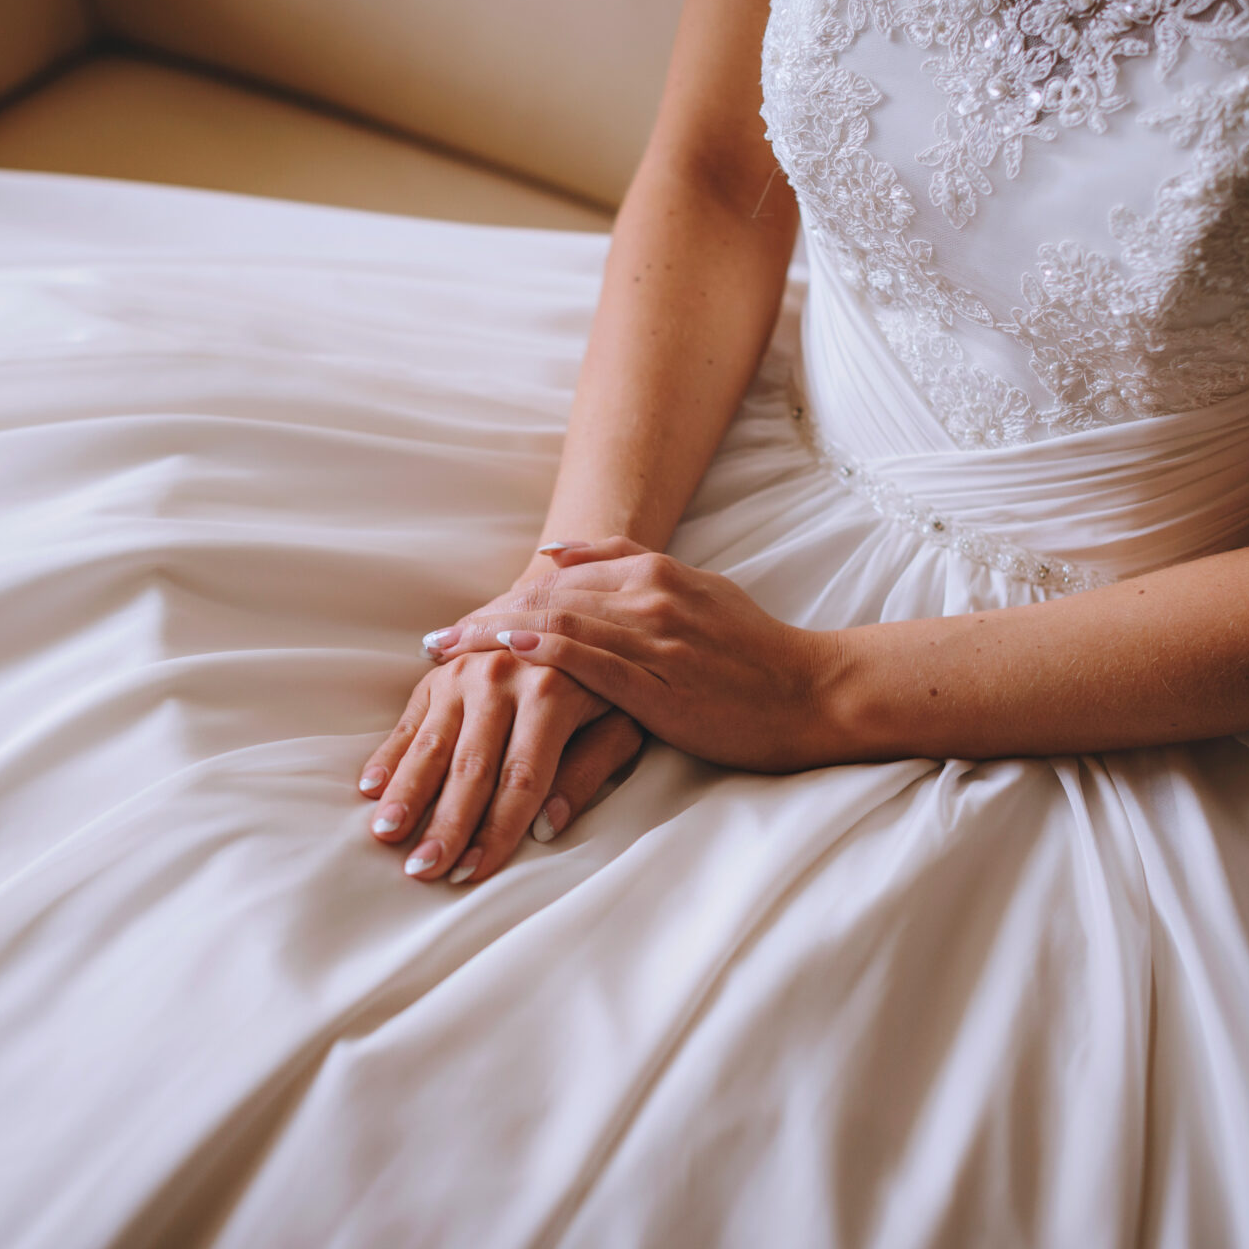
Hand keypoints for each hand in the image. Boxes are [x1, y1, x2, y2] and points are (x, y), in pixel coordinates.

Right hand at [360, 648, 642, 883]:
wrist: (571, 611)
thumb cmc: (603, 681)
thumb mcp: (621, 720)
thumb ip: (591, 769)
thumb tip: (549, 827)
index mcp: (553, 692)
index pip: (522, 777)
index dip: (498, 830)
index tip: (474, 873)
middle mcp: (503, 678)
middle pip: (471, 767)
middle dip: (446, 823)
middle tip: (424, 869)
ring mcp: (465, 672)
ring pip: (433, 744)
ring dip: (407, 793)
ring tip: (387, 834)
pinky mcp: (439, 673)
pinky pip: (410, 719)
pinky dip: (390, 755)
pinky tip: (371, 788)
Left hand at [426, 538, 847, 771]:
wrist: (813, 692)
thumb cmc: (754, 655)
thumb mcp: (696, 593)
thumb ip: (630, 570)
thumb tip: (557, 556)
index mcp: (656, 571)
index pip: (561, 576)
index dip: (505, 597)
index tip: (464, 621)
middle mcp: (650, 593)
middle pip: (546, 597)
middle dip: (484, 619)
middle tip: (435, 642)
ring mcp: (655, 635)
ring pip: (557, 623)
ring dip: (492, 639)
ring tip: (446, 654)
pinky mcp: (660, 681)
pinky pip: (589, 660)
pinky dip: (540, 654)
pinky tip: (502, 658)